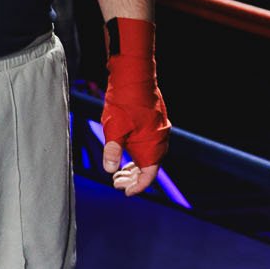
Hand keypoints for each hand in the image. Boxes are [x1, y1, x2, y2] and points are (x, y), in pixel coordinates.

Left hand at [101, 15, 169, 195]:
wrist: (134, 76)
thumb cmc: (124, 102)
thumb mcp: (114, 128)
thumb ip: (113, 151)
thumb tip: (110, 170)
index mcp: (153, 146)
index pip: (148, 175)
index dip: (137, 186)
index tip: (125, 192)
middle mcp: (159, 141)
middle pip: (149, 168)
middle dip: (132, 178)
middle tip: (115, 183)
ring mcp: (158, 131)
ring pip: (148, 156)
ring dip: (134, 166)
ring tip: (118, 173)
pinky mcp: (154, 123)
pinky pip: (148, 145)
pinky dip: (137, 154)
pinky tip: (125, 153)